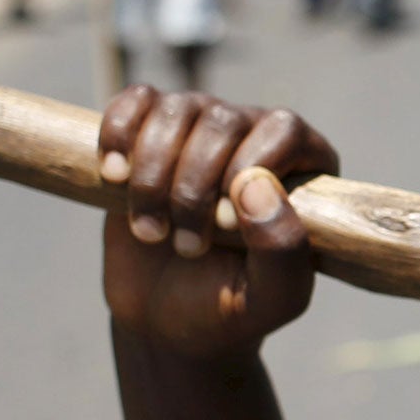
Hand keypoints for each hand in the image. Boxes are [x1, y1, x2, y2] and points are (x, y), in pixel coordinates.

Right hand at [99, 86, 338, 359]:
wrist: (167, 320)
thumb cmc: (231, 308)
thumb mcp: (273, 299)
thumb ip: (284, 250)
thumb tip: (254, 184)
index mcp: (305, 168)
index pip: (285, 129)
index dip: (250, 165)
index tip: (225, 222)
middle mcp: (257, 137)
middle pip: (223, 120)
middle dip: (193, 187)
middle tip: (186, 247)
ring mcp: (202, 129)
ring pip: (176, 110)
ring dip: (152, 174)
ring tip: (152, 231)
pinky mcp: (150, 132)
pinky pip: (135, 100)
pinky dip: (118, 133)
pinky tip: (114, 177)